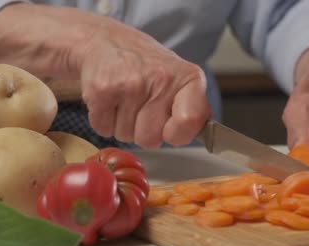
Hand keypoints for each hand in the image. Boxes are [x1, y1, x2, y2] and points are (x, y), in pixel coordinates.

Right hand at [0, 3, 210, 147]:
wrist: (106, 42)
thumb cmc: (148, 69)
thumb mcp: (180, 82)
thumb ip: (194, 110)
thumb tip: (206, 136)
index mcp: (188, 79)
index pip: (190, 122)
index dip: (178, 134)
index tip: (171, 129)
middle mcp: (161, 79)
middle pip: (150, 140)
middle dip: (143, 132)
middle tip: (141, 108)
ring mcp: (130, 84)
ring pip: (125, 136)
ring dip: (123, 125)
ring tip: (125, 100)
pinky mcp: (102, 90)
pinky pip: (103, 129)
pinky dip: (103, 119)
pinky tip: (110, 99)